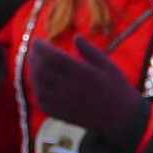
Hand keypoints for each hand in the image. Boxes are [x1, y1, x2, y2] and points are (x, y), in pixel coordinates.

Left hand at [29, 37, 144, 148]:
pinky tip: (38, 82)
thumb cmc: (117, 87)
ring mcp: (61, 101)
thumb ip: (90, 51)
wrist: (120, 116)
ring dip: (33, 71)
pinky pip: (40, 99)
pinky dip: (36, 88)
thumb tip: (76, 37)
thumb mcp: (108, 65)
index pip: (52, 57)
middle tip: (34, 49)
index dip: (41, 48)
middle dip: (34, 57)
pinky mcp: (59, 112)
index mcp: (81, 72)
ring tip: (34, 63)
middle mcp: (68, 86)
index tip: (38, 40)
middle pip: (42, 69)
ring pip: (38, 84)